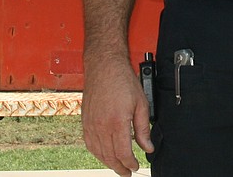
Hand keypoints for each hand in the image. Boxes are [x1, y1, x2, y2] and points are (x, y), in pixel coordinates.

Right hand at [82, 60, 153, 175]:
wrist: (104, 66)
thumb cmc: (122, 81)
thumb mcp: (141, 103)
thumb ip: (143, 128)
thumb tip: (148, 147)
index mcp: (117, 122)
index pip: (123, 153)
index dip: (130, 164)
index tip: (136, 166)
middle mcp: (101, 126)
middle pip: (110, 157)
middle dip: (120, 168)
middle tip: (127, 172)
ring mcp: (91, 125)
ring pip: (98, 153)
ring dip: (108, 163)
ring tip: (117, 166)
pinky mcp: (85, 122)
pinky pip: (89, 144)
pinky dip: (97, 153)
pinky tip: (104, 154)